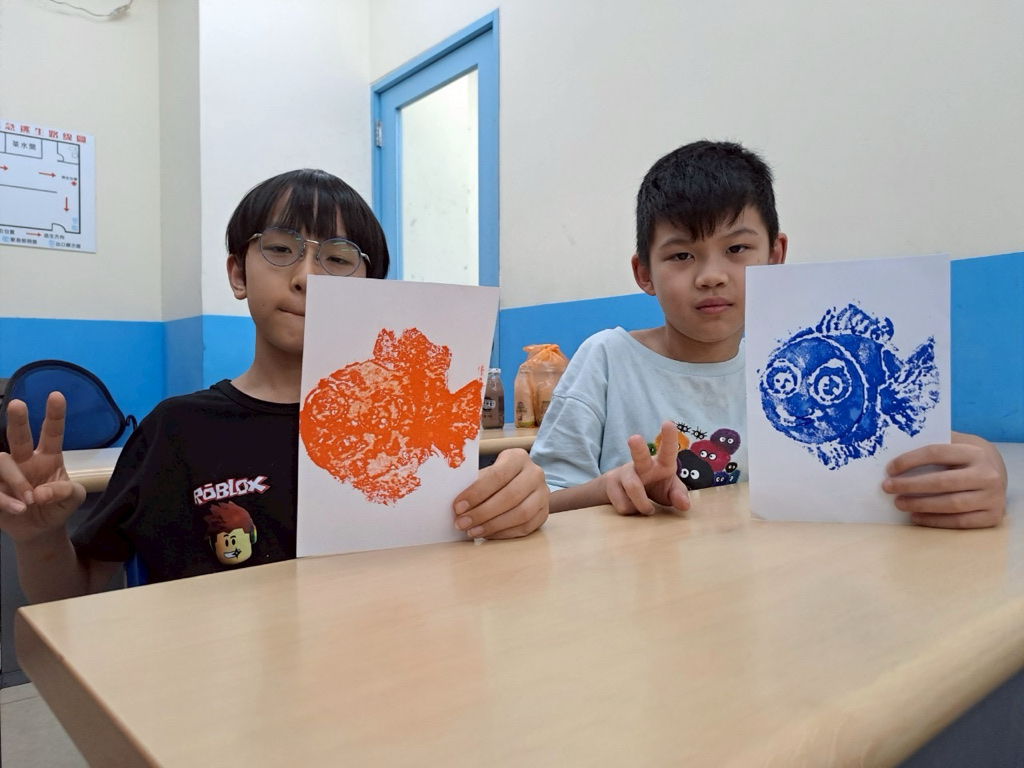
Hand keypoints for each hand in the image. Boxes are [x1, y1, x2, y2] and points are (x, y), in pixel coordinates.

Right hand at [0, 393, 85, 542]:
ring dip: (16, 481)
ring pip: (3, 461)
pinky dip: (5, 500)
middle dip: (18, 420)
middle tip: (17, 404)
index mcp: (49, 456)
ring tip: (28, 502)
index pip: (52, 432)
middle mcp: (26, 459)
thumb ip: (66, 492)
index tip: (56, 395)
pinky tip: (18, 509)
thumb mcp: (73, 500)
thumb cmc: (58, 507)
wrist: (40, 530)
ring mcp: (7, 472)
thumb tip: (41, 493)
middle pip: (19, 436)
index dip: (54, 415)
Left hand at [453, 448, 548, 538]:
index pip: (497, 475)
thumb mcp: (486, 473)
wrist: (523, 482)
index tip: (458, 507)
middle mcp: (535, 473)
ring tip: (472, 532)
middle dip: (482, 513)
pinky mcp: (545, 512)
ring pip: (521, 514)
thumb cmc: (497, 477)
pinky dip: (504, 533)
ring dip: (493, 526)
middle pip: (510, 496)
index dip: (476, 493)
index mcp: (518, 457)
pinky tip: (488, 535)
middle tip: (462, 523)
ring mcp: (543, 494)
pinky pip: (526, 527)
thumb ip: (474, 485)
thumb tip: (457, 506)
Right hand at [601, 421, 689, 515]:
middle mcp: (641, 464)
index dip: (669, 438)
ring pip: (632, 487)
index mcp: (661, 464)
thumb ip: (679, 495)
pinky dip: (632, 511)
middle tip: (634, 438)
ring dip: (643, 504)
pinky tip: (633, 507)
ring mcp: (624, 473)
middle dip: (637, 447)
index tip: (668, 423)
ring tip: (649, 510)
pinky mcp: (611, 485)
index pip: (667, 450)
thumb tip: (684, 504)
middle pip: (639, 456)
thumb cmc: (654, 487)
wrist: (625, 492)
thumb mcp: (670, 491)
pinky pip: (623, 504)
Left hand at [882, 434, 1006, 528]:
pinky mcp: (993, 516)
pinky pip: (960, 522)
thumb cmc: (964, 458)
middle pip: (942, 482)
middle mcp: (987, 475)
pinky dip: (935, 521)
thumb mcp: (955, 444)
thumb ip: (931, 445)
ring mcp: (993, 497)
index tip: (889, 469)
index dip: (910, 460)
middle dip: (911, 485)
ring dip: (920, 505)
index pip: (936, 453)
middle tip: (887, 487)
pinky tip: (915, 517)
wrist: (996, 473)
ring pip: (951, 504)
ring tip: (899, 503)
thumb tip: (894, 452)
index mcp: (974, 452)